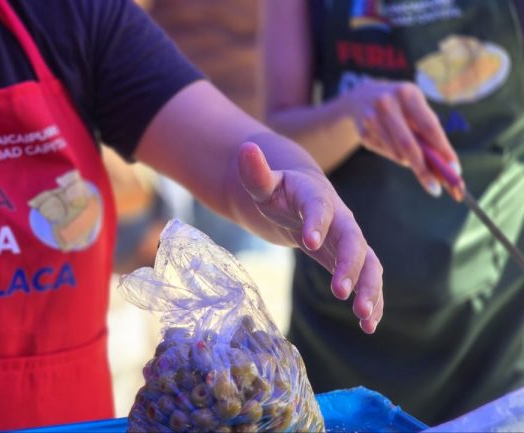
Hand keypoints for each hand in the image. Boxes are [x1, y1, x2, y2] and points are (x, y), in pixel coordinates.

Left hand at [238, 142, 382, 332]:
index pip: (319, 207)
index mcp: (316, 197)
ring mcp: (350, 240)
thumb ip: (256, 171)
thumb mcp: (263, 183)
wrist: (298, 199)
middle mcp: (340, 218)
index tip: (308, 241)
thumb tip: (245, 148)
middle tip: (339, 291)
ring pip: (368, 263)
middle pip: (352, 240)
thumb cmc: (278, 191)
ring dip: (369, 289)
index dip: (315, 221)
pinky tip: (369, 326)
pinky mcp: (352, 260)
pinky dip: (372, 300)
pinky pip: (368, 279)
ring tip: (364, 317)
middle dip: (349, 265)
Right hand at [337, 79, 462, 199]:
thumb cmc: (401, 106)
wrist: (361, 96)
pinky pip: (384, 152)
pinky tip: (391, 144)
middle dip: (423, 169)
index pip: (429, 126)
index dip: (443, 149)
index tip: (454, 170)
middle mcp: (387, 103)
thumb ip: (428, 131)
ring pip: (395, 152)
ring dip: (408, 161)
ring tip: (412, 158)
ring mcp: (371, 117)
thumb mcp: (415, 108)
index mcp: (408, 93)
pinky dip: (394, 155)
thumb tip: (444, 164)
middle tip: (435, 188)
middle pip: (408, 144)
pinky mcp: (362, 131)